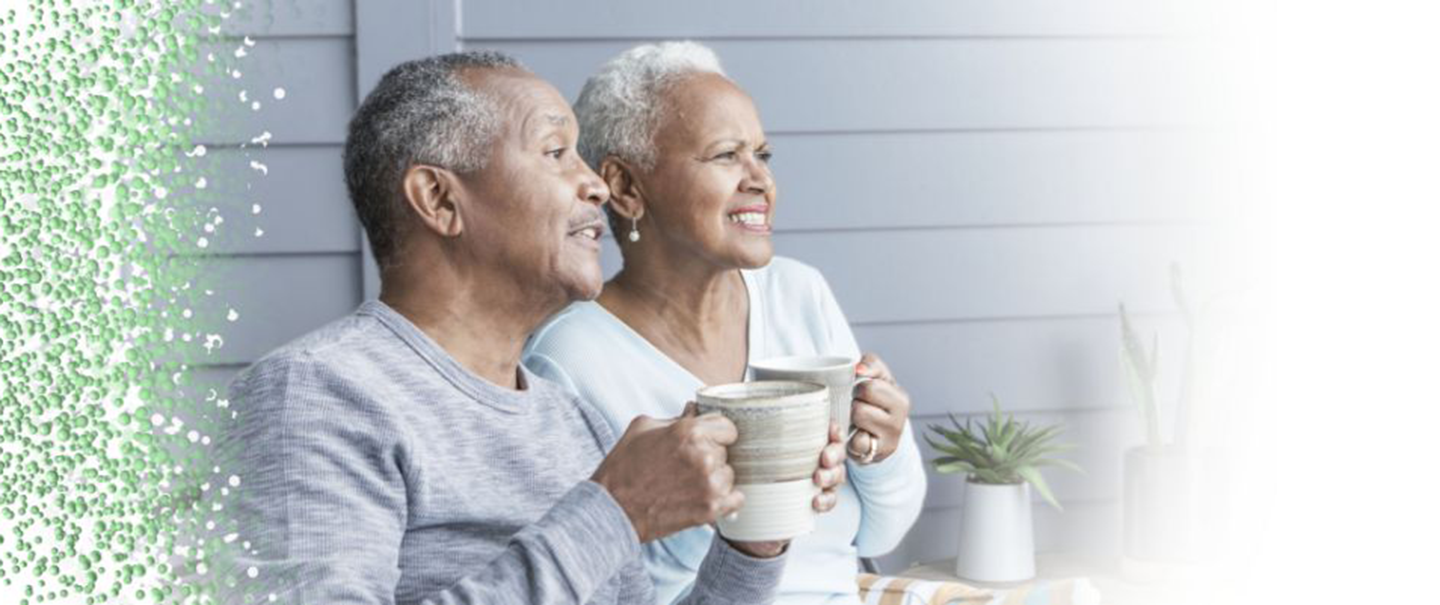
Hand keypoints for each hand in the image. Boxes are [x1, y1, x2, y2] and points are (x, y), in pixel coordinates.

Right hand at [591, 403, 742, 542]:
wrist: (612, 509)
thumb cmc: (623, 467)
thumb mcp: (643, 428)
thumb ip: (675, 418)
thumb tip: (694, 409)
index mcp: (689, 431)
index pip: (728, 426)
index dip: (717, 434)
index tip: (709, 441)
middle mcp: (703, 456)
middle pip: (727, 451)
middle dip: (712, 457)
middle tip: (689, 466)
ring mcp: (709, 484)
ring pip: (730, 475)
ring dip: (716, 479)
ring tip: (690, 484)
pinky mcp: (710, 509)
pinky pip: (736, 500)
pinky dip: (725, 500)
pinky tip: (705, 498)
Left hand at [726, 421, 847, 557]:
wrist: (752, 520)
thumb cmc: (752, 481)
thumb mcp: (751, 458)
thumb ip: (752, 440)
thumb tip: (734, 423)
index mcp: (804, 446)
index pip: (827, 433)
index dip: (835, 431)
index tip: (831, 431)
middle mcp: (814, 462)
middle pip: (837, 452)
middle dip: (835, 453)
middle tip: (824, 458)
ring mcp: (818, 483)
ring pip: (837, 475)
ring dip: (832, 476)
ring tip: (818, 479)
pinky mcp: (816, 503)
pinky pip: (830, 500)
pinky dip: (826, 500)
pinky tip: (815, 501)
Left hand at [849, 353, 909, 463]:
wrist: (879, 436)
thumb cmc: (876, 401)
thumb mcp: (879, 377)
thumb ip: (871, 363)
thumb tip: (858, 368)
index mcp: (900, 400)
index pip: (869, 387)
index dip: (858, 388)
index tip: (860, 392)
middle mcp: (899, 422)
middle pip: (860, 406)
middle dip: (854, 404)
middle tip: (857, 407)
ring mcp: (889, 440)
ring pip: (857, 421)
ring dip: (851, 419)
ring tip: (856, 421)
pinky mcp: (876, 455)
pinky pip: (856, 443)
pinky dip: (852, 438)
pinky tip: (856, 436)